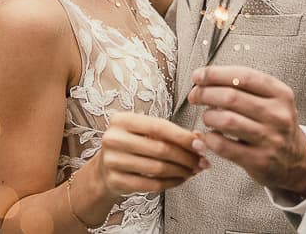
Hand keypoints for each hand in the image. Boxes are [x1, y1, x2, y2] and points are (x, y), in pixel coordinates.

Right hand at [94, 112, 208, 196]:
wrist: (104, 170)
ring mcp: (112, 161)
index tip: (200, 145)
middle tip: (201, 162)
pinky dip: (171, 183)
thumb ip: (172, 133)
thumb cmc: (130, 146)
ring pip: (158, 168)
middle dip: (186, 157)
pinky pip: (152, 184)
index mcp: (122, 120)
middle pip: (160, 149)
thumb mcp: (146, 133)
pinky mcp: (116, 181)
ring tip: (193, 170)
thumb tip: (199, 139)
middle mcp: (114, 138)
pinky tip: (180, 179)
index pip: (158, 127)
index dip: (182, 137)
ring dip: (181, 171)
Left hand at [187, 65, 305, 195]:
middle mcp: (278, 115)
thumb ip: (244, 86)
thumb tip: (205, 78)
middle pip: (232, 97)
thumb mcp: (271, 99)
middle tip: (195, 95)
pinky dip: (210, 139)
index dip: (216, 74)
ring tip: (207, 116)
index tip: (198, 75)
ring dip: (208, 116)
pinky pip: (224, 146)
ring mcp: (270, 139)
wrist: (295, 159)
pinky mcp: (259, 160)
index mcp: (281, 94)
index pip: (244, 76)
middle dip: (205, 93)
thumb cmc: (274, 124)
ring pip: (227, 120)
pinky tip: (210, 136)